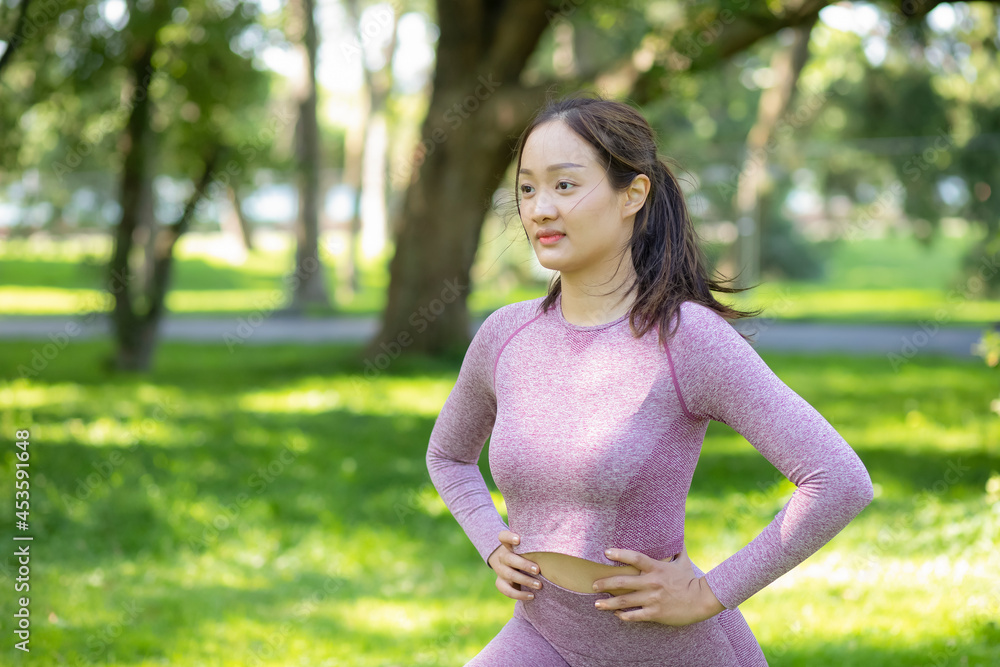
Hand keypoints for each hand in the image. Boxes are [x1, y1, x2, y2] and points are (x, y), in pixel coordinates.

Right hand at [487, 530, 541, 600]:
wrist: (506, 563)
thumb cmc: (523, 553)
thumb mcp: (524, 546)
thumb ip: (534, 545)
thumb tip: (555, 543)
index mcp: (507, 545)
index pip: (503, 537)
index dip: (509, 537)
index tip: (518, 539)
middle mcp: (502, 556)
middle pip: (508, 558)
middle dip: (524, 565)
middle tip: (538, 570)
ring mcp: (500, 570)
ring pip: (509, 575)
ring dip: (525, 580)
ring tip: (539, 585)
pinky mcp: (500, 582)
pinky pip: (507, 590)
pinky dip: (519, 595)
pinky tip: (531, 596)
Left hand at [591, 545, 725, 625]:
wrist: (702, 600)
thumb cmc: (691, 580)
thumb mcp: (683, 561)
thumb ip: (676, 549)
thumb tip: (677, 535)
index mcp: (656, 568)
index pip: (635, 558)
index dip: (620, 554)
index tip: (605, 552)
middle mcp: (652, 583)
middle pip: (623, 581)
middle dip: (606, 583)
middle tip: (593, 585)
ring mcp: (653, 599)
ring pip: (625, 601)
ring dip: (609, 603)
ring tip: (597, 604)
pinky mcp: (655, 614)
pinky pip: (635, 615)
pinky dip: (623, 615)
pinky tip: (616, 614)